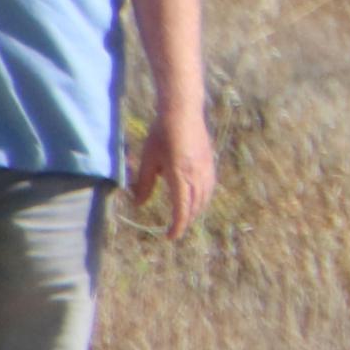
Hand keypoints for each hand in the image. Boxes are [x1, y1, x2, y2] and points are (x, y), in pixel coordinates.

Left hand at [130, 109, 214, 237]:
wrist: (183, 112)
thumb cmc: (161, 134)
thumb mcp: (148, 159)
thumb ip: (144, 183)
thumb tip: (138, 204)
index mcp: (180, 176)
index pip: (182, 210)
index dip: (176, 226)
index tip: (169, 237)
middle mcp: (197, 175)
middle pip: (195, 207)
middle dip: (186, 221)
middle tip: (174, 228)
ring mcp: (207, 169)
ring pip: (205, 198)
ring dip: (195, 210)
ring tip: (186, 215)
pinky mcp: (210, 163)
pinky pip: (209, 187)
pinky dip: (203, 198)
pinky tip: (196, 197)